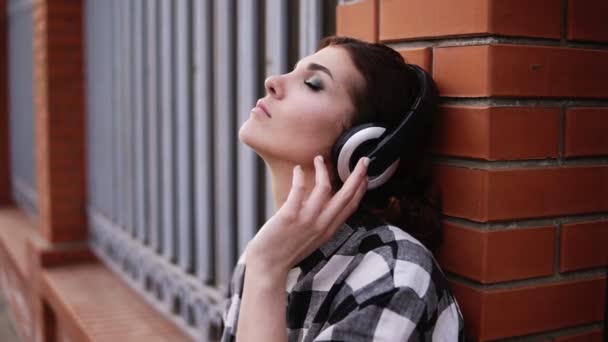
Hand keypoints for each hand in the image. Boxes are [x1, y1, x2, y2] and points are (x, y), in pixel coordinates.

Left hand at [247, 155, 369, 278]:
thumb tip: (324, 203)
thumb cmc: (287, 251)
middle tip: (362, 160)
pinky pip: (299, 190)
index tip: (365, 174)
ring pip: (324, 189)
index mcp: (328, 230)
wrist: (268, 267)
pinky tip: (297, 170)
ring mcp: (306, 220)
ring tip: (319, 159)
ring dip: (323, 170)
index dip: (360, 189)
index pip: (351, 206)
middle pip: (346, 196)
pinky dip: (300, 177)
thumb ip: (321, 222)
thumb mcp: (312, 238)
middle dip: (356, 176)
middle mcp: (321, 225)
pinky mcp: (289, 216)